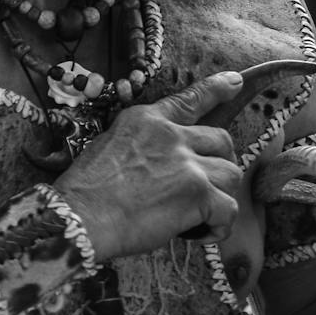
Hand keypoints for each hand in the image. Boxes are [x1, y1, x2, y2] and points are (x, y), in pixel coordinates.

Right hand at [53, 71, 246, 259]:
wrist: (80, 216)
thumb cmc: (85, 192)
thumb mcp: (109, 145)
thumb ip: (143, 145)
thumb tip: (161, 164)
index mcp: (147, 120)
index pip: (190, 99)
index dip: (217, 89)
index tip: (235, 81)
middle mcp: (172, 135)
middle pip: (222, 141)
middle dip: (219, 164)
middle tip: (205, 187)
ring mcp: (188, 163)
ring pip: (231, 174)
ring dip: (220, 197)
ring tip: (198, 216)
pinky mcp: (198, 194)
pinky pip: (229, 209)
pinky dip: (220, 225)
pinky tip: (203, 233)